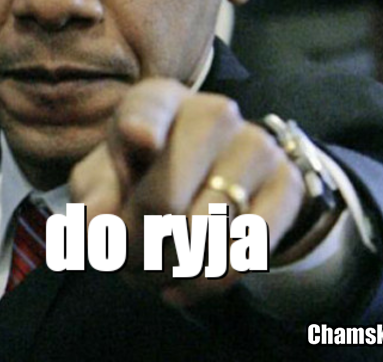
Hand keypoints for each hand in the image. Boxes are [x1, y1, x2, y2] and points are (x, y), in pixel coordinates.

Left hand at [70, 78, 306, 305]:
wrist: (214, 175)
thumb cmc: (143, 172)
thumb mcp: (106, 178)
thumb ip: (95, 196)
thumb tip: (95, 228)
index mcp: (159, 99)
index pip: (150, 109)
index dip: (143, 126)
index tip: (140, 139)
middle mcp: (213, 112)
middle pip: (163, 202)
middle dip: (135, 247)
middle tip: (125, 257)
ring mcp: (256, 145)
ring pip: (203, 236)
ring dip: (167, 270)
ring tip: (154, 266)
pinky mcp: (287, 183)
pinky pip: (245, 253)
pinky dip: (206, 282)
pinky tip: (184, 282)